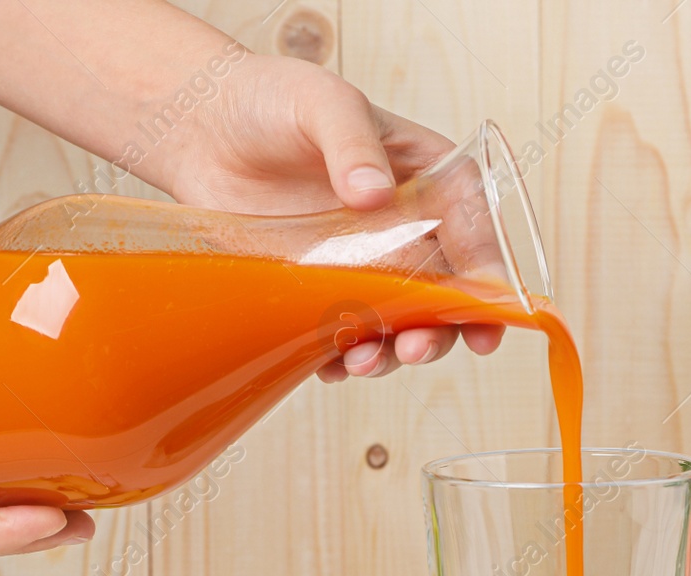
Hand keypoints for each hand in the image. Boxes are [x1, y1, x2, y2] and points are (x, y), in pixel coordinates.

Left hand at [167, 55, 504, 381]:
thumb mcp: (321, 101)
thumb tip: (374, 195)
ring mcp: (364, 263)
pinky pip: (343, 334)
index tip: (488, 313)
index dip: (489, 274)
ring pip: (398, 321)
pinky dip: (340, 357)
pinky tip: (328, 361)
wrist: (201, 127)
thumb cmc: (270, 98)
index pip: (473, 226)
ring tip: (363, 361)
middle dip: (441, 328)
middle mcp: (404, 227)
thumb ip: (352, 141)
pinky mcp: (322, 288)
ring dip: (392, 351)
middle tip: (416, 346)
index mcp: (424, 176)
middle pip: (445, 290)